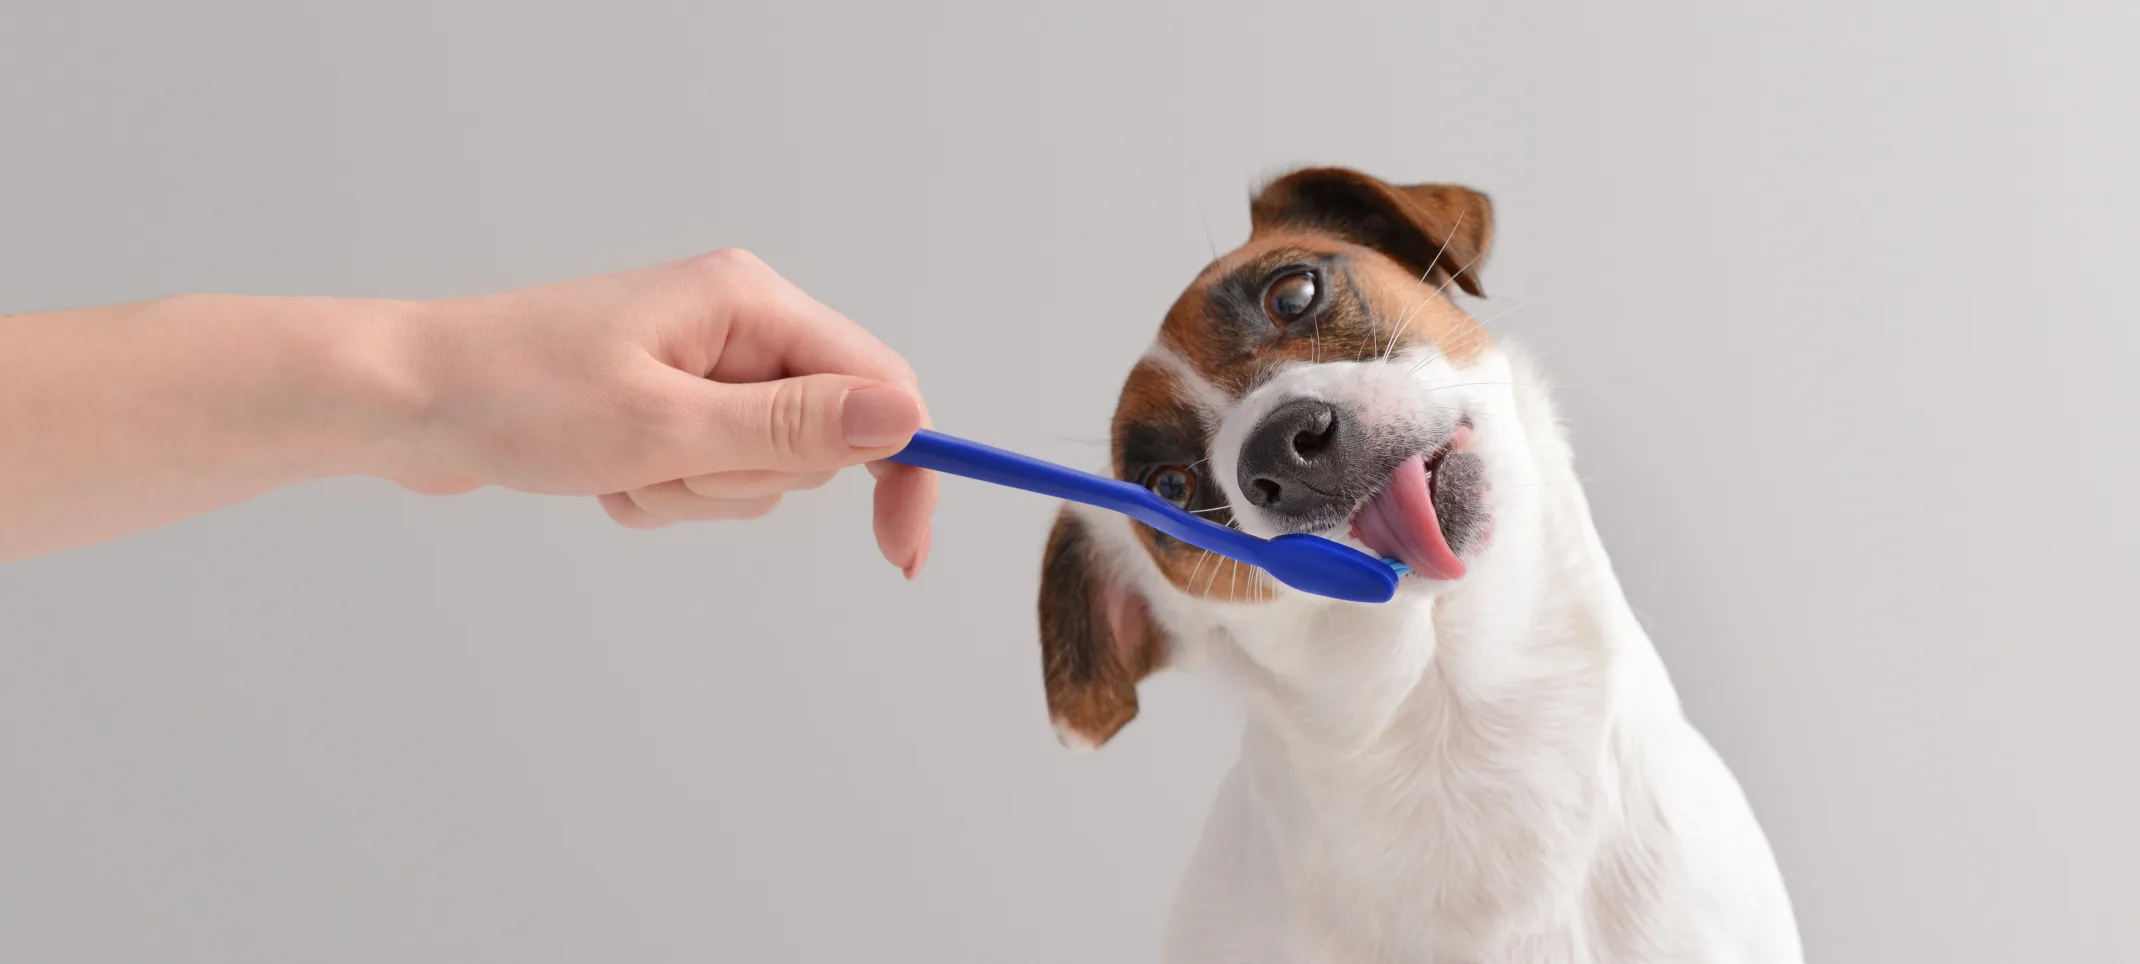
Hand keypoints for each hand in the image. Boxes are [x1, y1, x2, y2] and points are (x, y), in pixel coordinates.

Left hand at [386, 250, 935, 576]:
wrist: (401, 400)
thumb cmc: (515, 398)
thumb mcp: (664, 427)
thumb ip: (793, 428)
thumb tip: (907, 419)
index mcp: (750, 302)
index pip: (877, 385)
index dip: (902, 467)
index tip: (898, 553)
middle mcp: (735, 324)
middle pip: (819, 437)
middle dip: (748, 480)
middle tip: (662, 467)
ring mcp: (699, 366)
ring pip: (760, 471)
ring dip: (695, 494)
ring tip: (618, 469)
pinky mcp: (665, 404)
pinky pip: (705, 479)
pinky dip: (662, 496)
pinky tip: (601, 477)